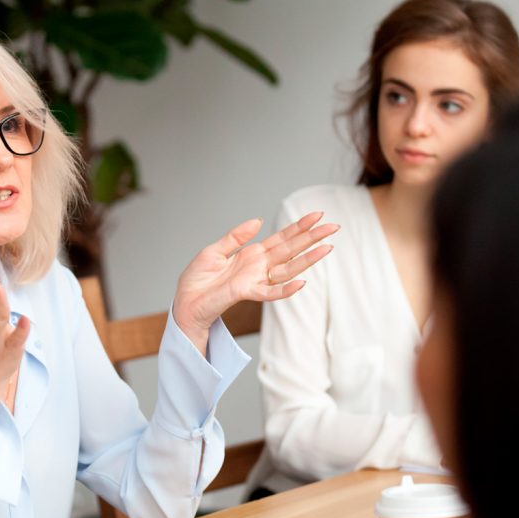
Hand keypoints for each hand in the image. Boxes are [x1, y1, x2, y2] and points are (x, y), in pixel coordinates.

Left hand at [173, 212, 337, 342]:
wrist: (185, 302)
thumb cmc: (197, 280)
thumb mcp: (214, 251)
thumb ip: (235, 237)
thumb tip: (258, 221)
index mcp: (252, 254)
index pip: (281, 238)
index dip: (299, 227)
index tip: (317, 215)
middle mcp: (258, 267)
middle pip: (290, 250)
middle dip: (312, 238)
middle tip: (333, 226)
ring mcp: (255, 280)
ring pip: (288, 269)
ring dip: (307, 260)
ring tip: (328, 248)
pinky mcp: (246, 293)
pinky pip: (270, 293)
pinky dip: (286, 289)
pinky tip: (302, 283)